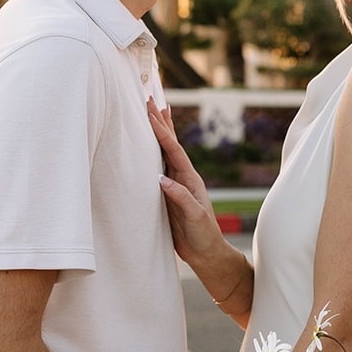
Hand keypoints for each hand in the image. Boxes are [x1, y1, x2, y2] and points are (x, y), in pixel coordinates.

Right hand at [148, 99, 224, 266]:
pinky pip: (156, 169)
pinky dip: (151, 154)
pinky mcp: (166, 195)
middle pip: (169, 144)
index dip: (162, 132)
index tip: (151, 113)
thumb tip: (161, 179)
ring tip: (151, 112)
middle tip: (150, 99)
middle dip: (160, 122)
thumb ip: (180, 197)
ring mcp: (174, 185)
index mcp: (190, 179)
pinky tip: (145, 146)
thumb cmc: (204, 235)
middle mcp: (182, 177)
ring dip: (156, 133)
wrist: (205, 253)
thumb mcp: (194, 216)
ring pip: (162, 153)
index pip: (174, 150)